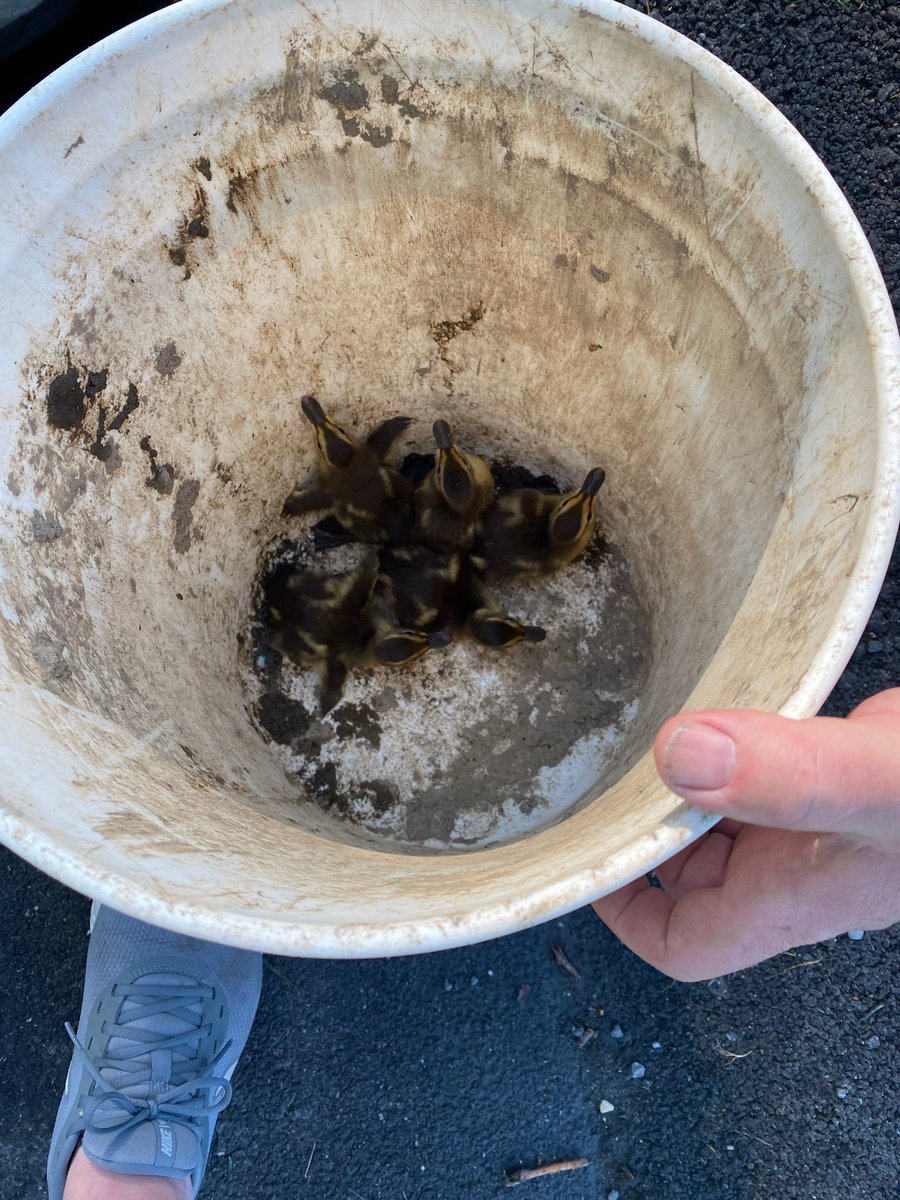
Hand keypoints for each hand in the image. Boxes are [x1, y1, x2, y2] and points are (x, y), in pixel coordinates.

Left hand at [593, 689, 899, 980]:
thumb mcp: (869, 785)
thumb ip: (783, 776)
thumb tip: (679, 758)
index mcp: (787, 895)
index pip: (685, 941)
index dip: (627, 913)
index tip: (590, 855)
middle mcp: (796, 864)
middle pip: (688, 867)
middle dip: (646, 822)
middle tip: (608, 763)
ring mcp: (814, 820)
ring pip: (721, 809)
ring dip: (685, 773)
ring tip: (646, 723)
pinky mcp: (830, 770)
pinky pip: (757, 765)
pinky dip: (728, 741)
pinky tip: (713, 697)